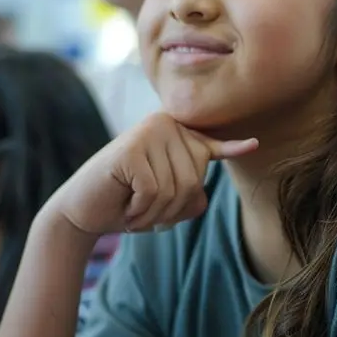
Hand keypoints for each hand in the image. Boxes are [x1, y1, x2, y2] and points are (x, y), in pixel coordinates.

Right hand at [46, 113, 257, 234]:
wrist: (82, 211)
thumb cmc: (129, 203)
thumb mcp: (169, 199)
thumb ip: (193, 194)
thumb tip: (207, 191)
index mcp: (177, 131)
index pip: (210, 149)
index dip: (231, 150)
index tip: (254, 145)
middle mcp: (165, 123)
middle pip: (195, 179)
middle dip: (173, 209)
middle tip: (146, 211)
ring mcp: (147, 132)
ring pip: (175, 188)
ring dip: (155, 213)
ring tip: (135, 210)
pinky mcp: (130, 148)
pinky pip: (154, 191)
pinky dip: (141, 210)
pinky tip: (126, 208)